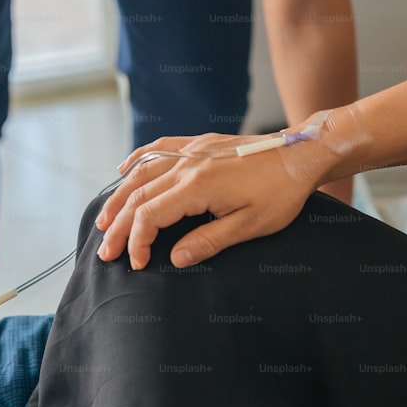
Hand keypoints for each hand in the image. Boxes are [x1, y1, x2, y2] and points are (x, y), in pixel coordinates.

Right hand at [95, 131, 334, 270]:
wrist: (301, 153)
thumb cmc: (282, 192)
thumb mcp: (251, 225)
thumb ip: (210, 242)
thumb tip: (176, 258)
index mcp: (199, 186)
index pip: (150, 215)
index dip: (136, 241)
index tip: (136, 263)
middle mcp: (188, 164)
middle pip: (138, 195)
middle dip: (117, 226)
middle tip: (105, 251)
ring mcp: (192, 150)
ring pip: (142, 172)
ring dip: (119, 196)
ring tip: (104, 220)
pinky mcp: (200, 143)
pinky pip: (158, 148)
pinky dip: (137, 160)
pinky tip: (123, 170)